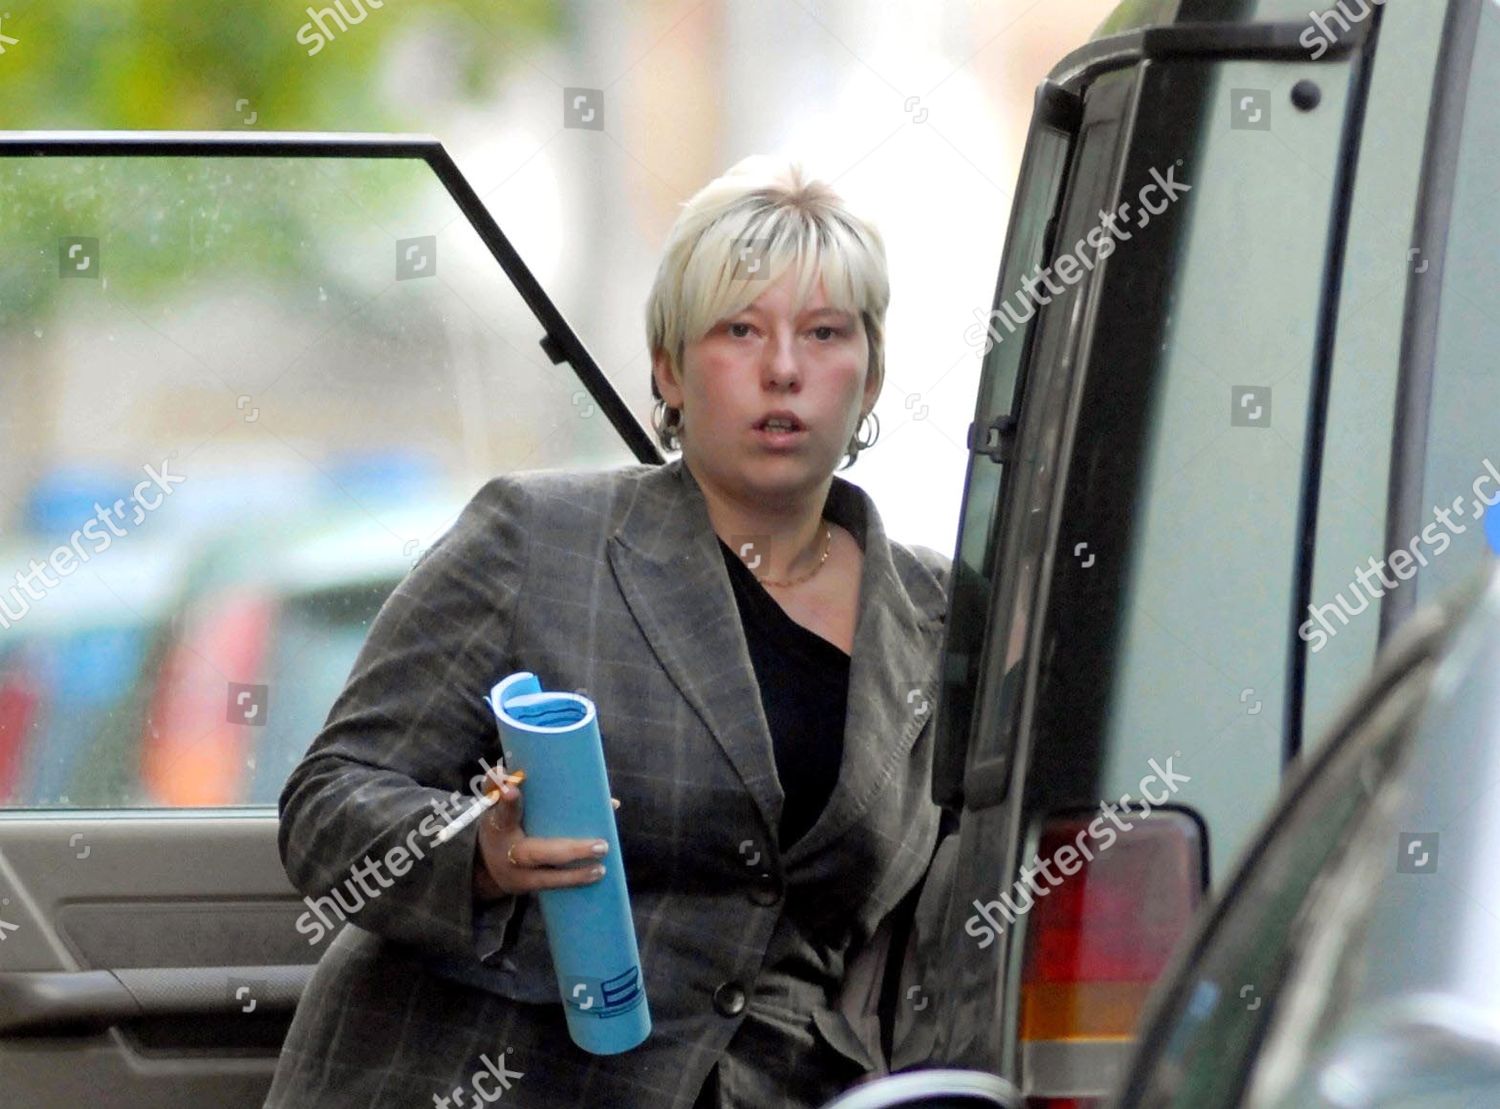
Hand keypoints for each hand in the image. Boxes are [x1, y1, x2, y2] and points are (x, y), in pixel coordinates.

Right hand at [473, 765, 620, 898]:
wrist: (485, 867)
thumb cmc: (500, 826)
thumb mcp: (496, 805)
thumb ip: (501, 785)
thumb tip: (505, 769)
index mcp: (499, 824)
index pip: (503, 810)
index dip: (507, 800)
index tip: (513, 788)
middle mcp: (508, 851)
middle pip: (538, 853)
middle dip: (570, 851)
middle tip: (601, 846)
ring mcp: (518, 875)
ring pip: (548, 879)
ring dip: (576, 875)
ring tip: (601, 868)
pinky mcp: (529, 888)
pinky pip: (553, 886)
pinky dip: (574, 882)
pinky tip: (596, 877)